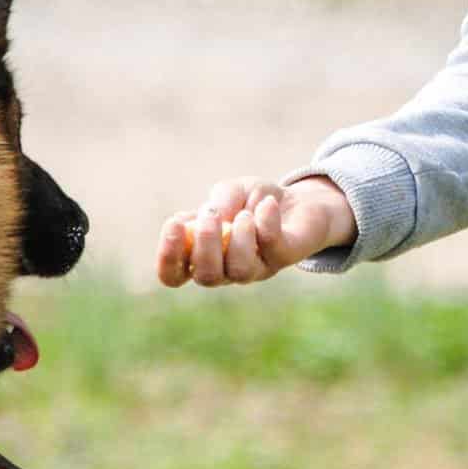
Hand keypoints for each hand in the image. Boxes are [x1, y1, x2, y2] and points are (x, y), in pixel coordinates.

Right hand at [156, 175, 357, 287]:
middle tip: (210, 215)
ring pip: (239, 270)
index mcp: (203, 256)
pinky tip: (268, 203)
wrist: (299, 201)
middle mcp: (227, 269)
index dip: (167, 257)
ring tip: (243, 215)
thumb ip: (219, 200)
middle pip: (206, 277)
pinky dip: (266, 222)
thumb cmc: (254, 200)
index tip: (173, 225)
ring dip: (237, 239)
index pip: (174, 274)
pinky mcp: (284, 257)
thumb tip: (212, 214)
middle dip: (204, 245)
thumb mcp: (232, 190)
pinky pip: (271, 247)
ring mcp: (257, 268)